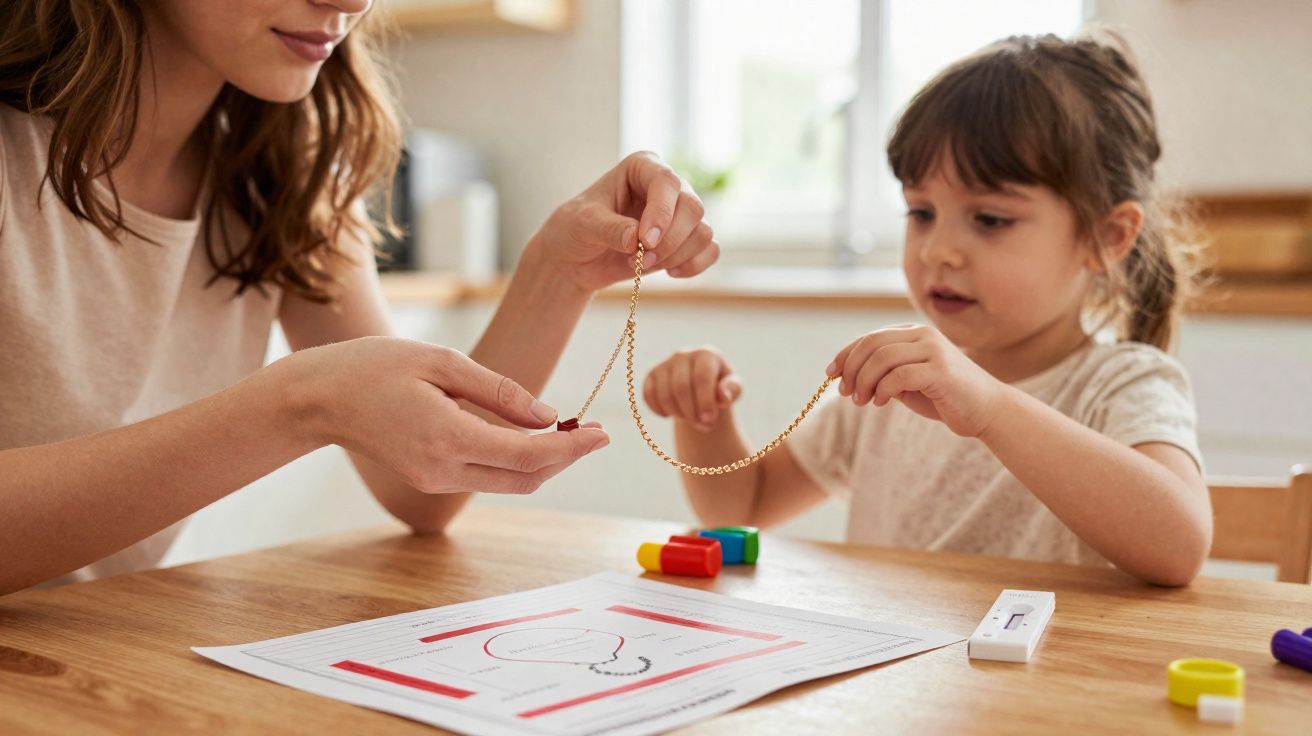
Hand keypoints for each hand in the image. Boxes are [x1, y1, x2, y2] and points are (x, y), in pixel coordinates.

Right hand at [291, 336, 609, 494]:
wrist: (318, 398)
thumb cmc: (375, 367)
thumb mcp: (443, 362)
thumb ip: (500, 392)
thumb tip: (549, 416)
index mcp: (448, 438)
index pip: (529, 456)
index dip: (572, 448)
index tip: (603, 434)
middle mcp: (443, 470)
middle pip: (526, 478)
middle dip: (565, 458)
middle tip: (595, 433)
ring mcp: (434, 480)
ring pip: (508, 482)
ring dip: (543, 462)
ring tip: (570, 431)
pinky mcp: (429, 479)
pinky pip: (485, 476)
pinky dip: (514, 461)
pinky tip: (529, 436)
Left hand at [530, 151, 719, 291]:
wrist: (577, 258)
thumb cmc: (575, 229)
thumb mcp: (583, 224)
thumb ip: (610, 228)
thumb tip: (636, 239)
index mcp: (642, 167)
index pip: (667, 182)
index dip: (662, 213)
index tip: (644, 241)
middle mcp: (667, 186)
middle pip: (693, 208)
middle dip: (670, 240)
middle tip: (640, 259)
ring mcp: (680, 213)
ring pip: (703, 232)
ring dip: (675, 256)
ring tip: (642, 264)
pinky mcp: (686, 240)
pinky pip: (710, 251)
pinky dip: (693, 266)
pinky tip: (669, 273)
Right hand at [642, 347, 742, 431]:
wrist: (701, 386)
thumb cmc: (721, 387)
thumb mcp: (734, 389)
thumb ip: (732, 390)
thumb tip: (722, 397)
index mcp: (706, 354)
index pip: (701, 377)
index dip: (704, 400)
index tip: (709, 420)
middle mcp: (682, 355)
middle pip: (680, 388)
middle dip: (692, 412)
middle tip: (704, 426)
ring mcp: (665, 365)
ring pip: (664, 395)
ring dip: (678, 414)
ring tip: (692, 420)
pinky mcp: (651, 375)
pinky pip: (649, 396)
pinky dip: (659, 410)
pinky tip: (671, 415)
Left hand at [825, 325, 1005, 436]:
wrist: (986, 411)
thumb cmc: (944, 398)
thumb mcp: (907, 383)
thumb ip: (882, 375)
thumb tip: (845, 375)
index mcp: (914, 334)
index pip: (870, 337)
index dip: (846, 354)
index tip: (831, 374)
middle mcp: (924, 335)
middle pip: (872, 344)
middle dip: (852, 369)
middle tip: (845, 392)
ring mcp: (934, 350)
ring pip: (882, 359)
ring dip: (864, 381)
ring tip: (860, 401)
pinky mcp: (941, 370)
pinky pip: (899, 375)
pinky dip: (883, 390)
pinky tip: (881, 403)